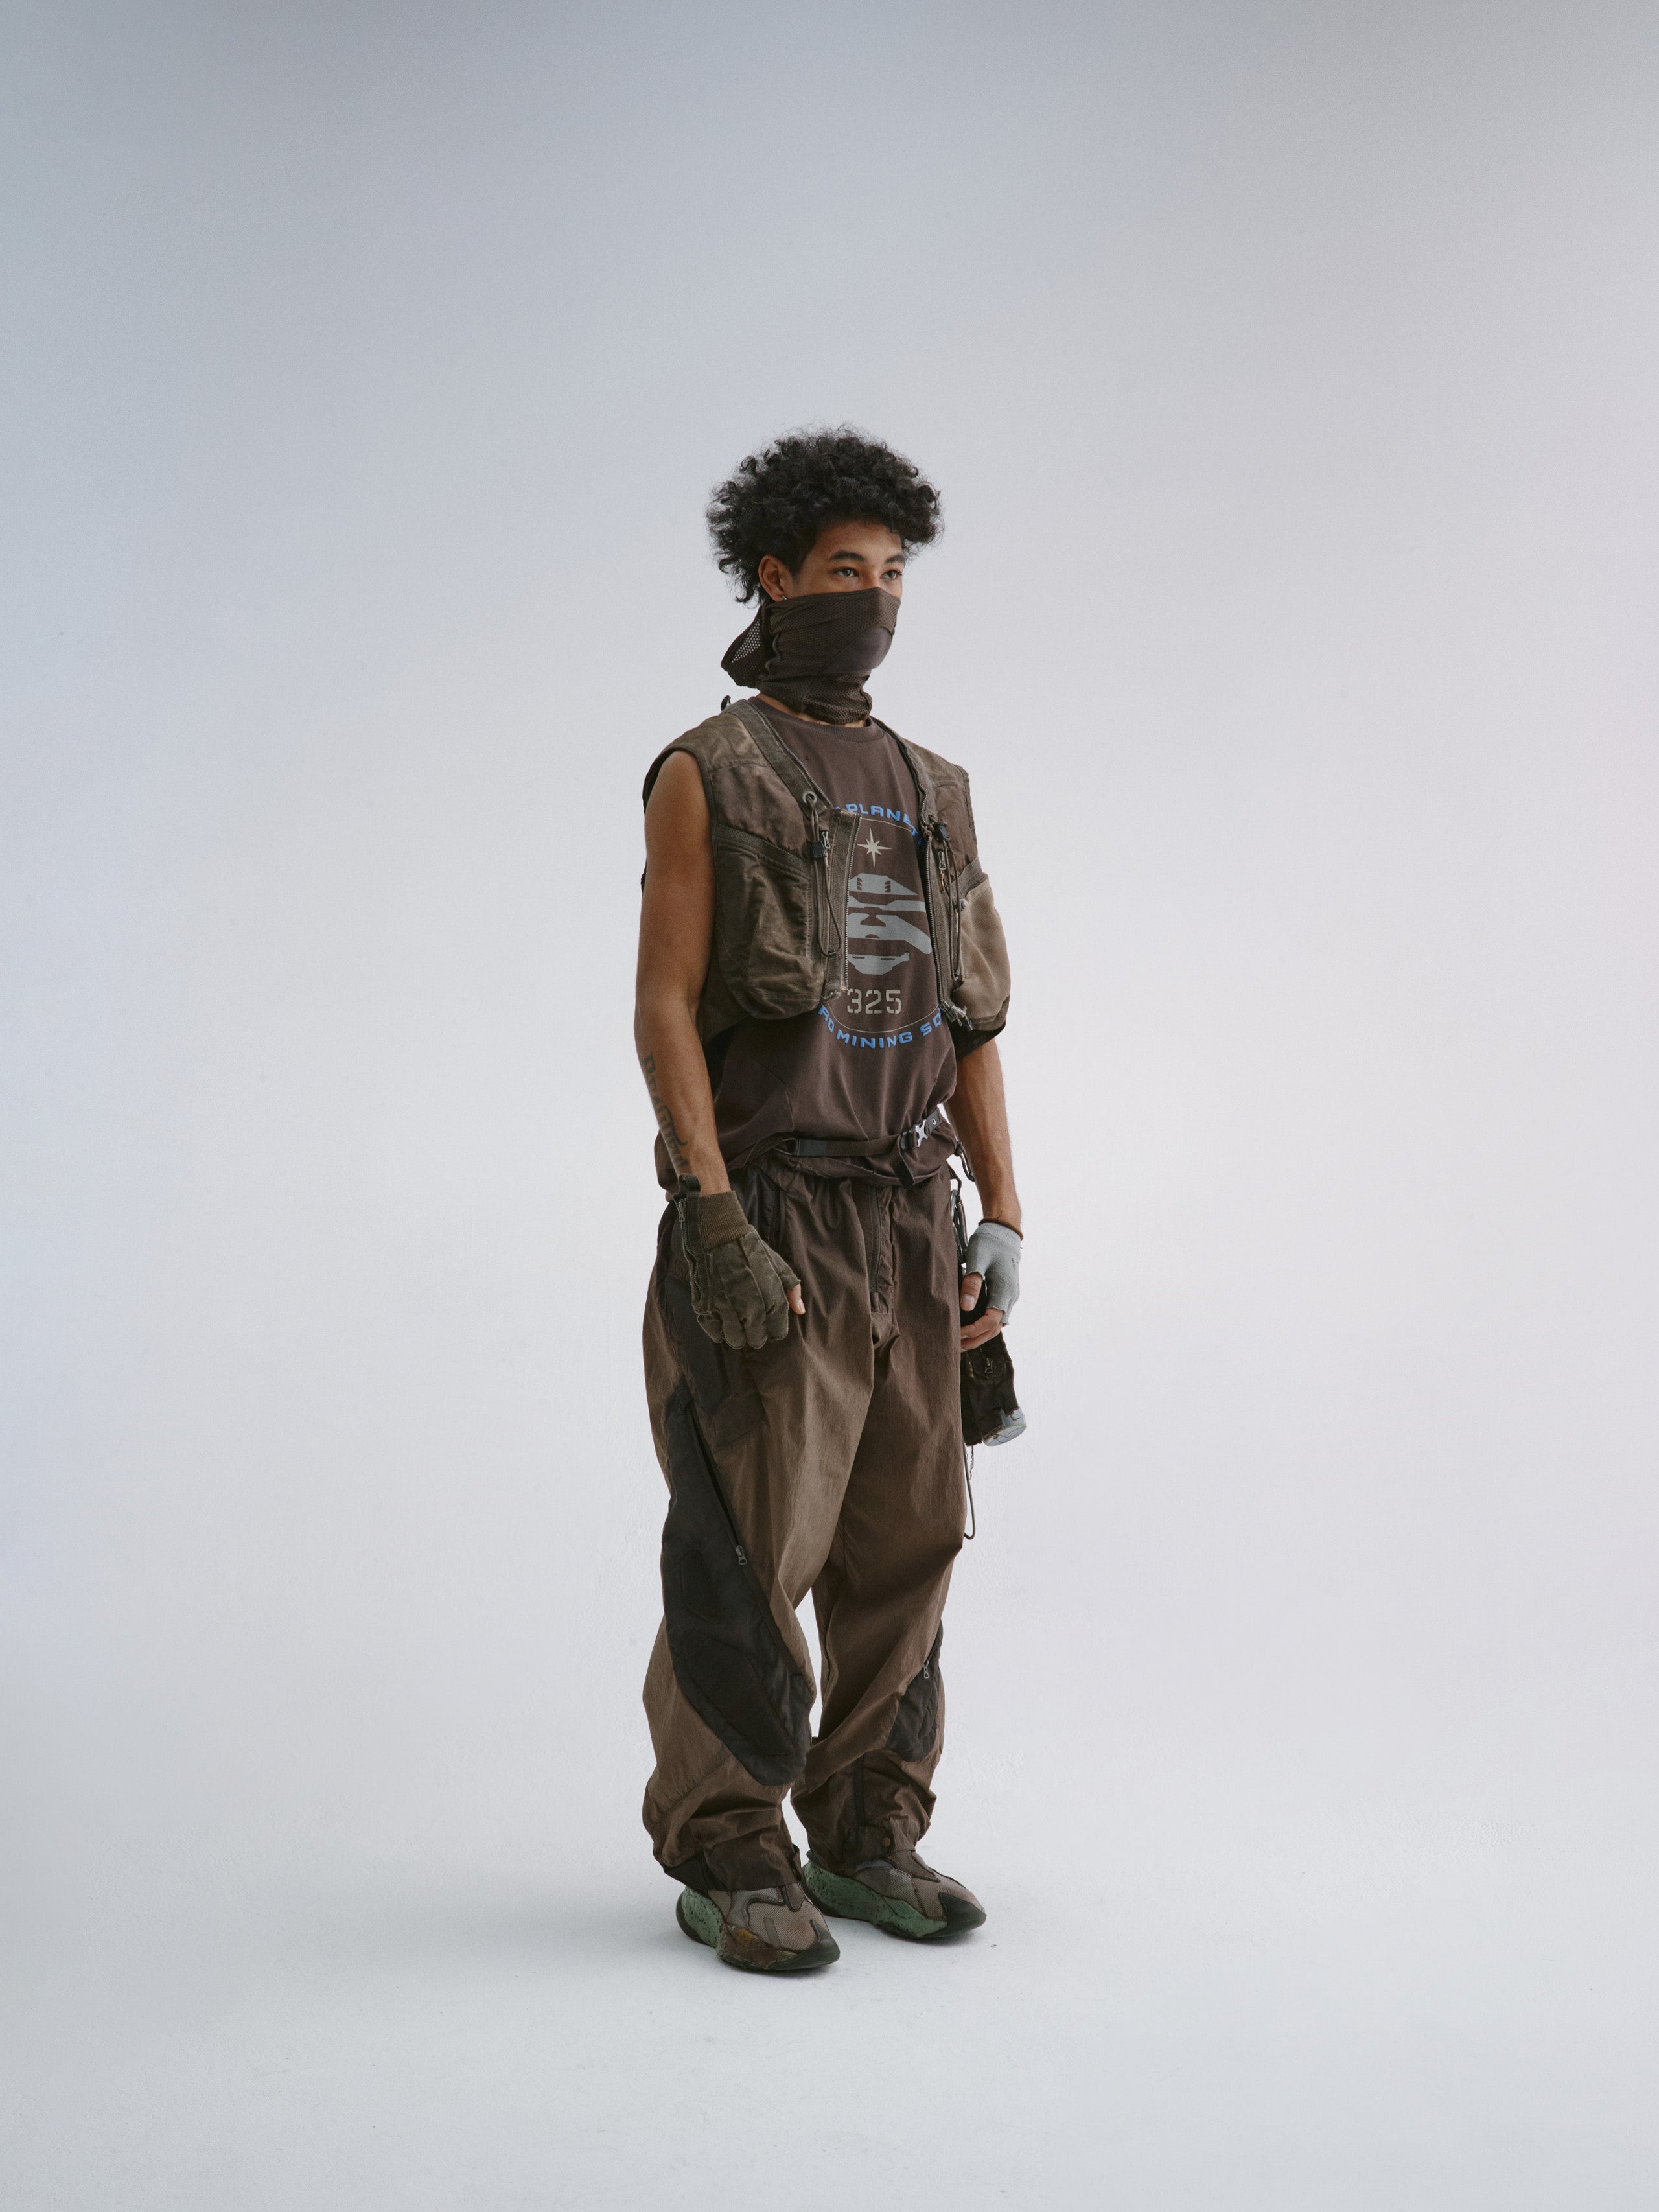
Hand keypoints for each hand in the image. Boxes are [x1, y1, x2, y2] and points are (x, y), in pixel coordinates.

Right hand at [677, 1180, 803, 1349]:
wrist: (717, 1232)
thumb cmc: (750, 1248)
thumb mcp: (777, 1265)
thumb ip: (791, 1290)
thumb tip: (799, 1312)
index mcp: (771, 1298)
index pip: (777, 1331)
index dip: (774, 1329)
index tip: (769, 1324)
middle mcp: (750, 1307)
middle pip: (756, 1340)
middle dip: (756, 1335)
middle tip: (752, 1325)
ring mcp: (726, 1308)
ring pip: (735, 1340)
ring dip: (737, 1336)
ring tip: (737, 1325)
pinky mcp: (706, 1306)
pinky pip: (714, 1332)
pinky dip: (718, 1331)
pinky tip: (722, 1322)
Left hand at [961, 1217, 1020, 1351]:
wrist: (1004, 1230)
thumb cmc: (990, 1242)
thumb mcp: (977, 1259)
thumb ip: (972, 1283)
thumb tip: (965, 1308)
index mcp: (1005, 1290)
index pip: (991, 1321)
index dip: (974, 1330)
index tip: (957, 1332)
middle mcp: (1010, 1296)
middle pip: (996, 1328)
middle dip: (976, 1338)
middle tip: (957, 1345)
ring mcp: (1010, 1295)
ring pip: (997, 1323)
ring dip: (981, 1333)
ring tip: (962, 1339)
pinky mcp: (1005, 1291)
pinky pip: (997, 1314)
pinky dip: (985, 1324)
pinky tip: (971, 1324)